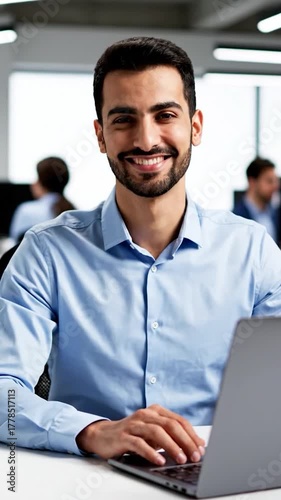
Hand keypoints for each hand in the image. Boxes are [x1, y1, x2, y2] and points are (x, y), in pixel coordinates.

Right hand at [76, 404, 204, 465]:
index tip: (201, 448)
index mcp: (156, 411)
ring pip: (157, 432)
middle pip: (170, 424)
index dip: (191, 434)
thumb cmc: (133, 435)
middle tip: (195, 455)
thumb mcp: (153, 433)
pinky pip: (139, 443)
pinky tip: (159, 461)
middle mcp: (146, 414)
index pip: (178, 420)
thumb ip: (171, 436)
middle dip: (185, 441)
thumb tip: (196, 446)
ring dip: (171, 446)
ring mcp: (134, 424)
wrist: (103, 435)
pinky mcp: (123, 435)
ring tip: (181, 459)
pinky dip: (151, 453)